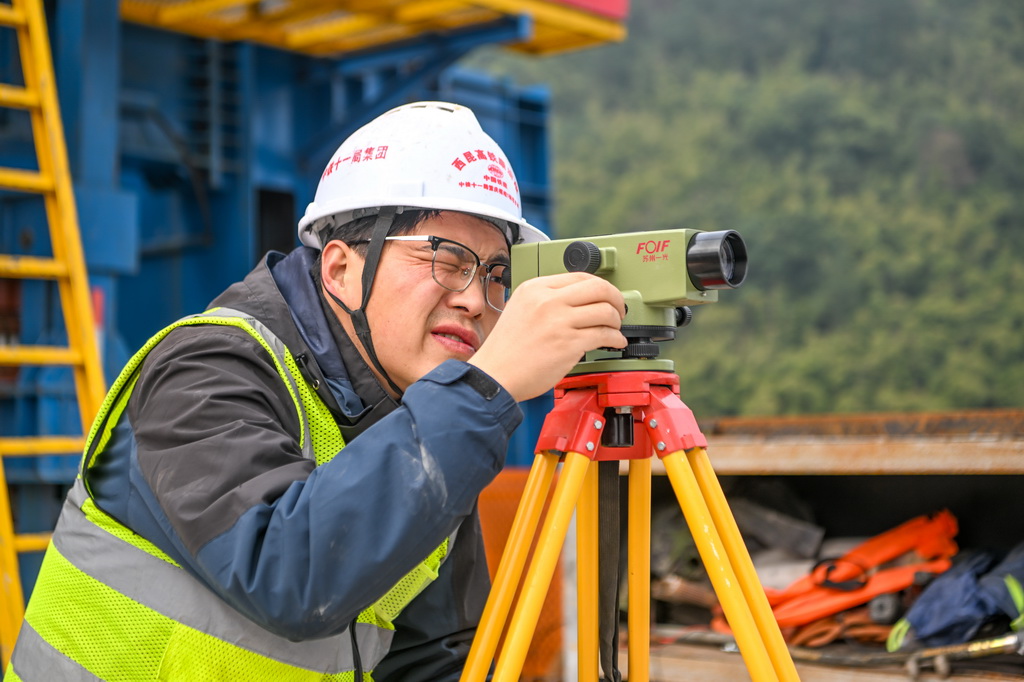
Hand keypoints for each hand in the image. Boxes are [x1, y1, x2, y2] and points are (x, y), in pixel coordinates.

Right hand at [469, 272, 626, 401]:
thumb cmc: (506, 349)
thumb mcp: (520, 308)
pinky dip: (616, 339)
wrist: (495, 375)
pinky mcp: (569, 344)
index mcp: (535, 288)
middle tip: (619, 309)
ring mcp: (559, 321)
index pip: (580, 276)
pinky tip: (615, 342)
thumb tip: (579, 301)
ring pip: (606, 311)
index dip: (600, 286)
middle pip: (599, 288)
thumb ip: (546, 300)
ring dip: (617, 321)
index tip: (606, 296)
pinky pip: (604, 335)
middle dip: (616, 299)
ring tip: (615, 329)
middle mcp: (548, 300)